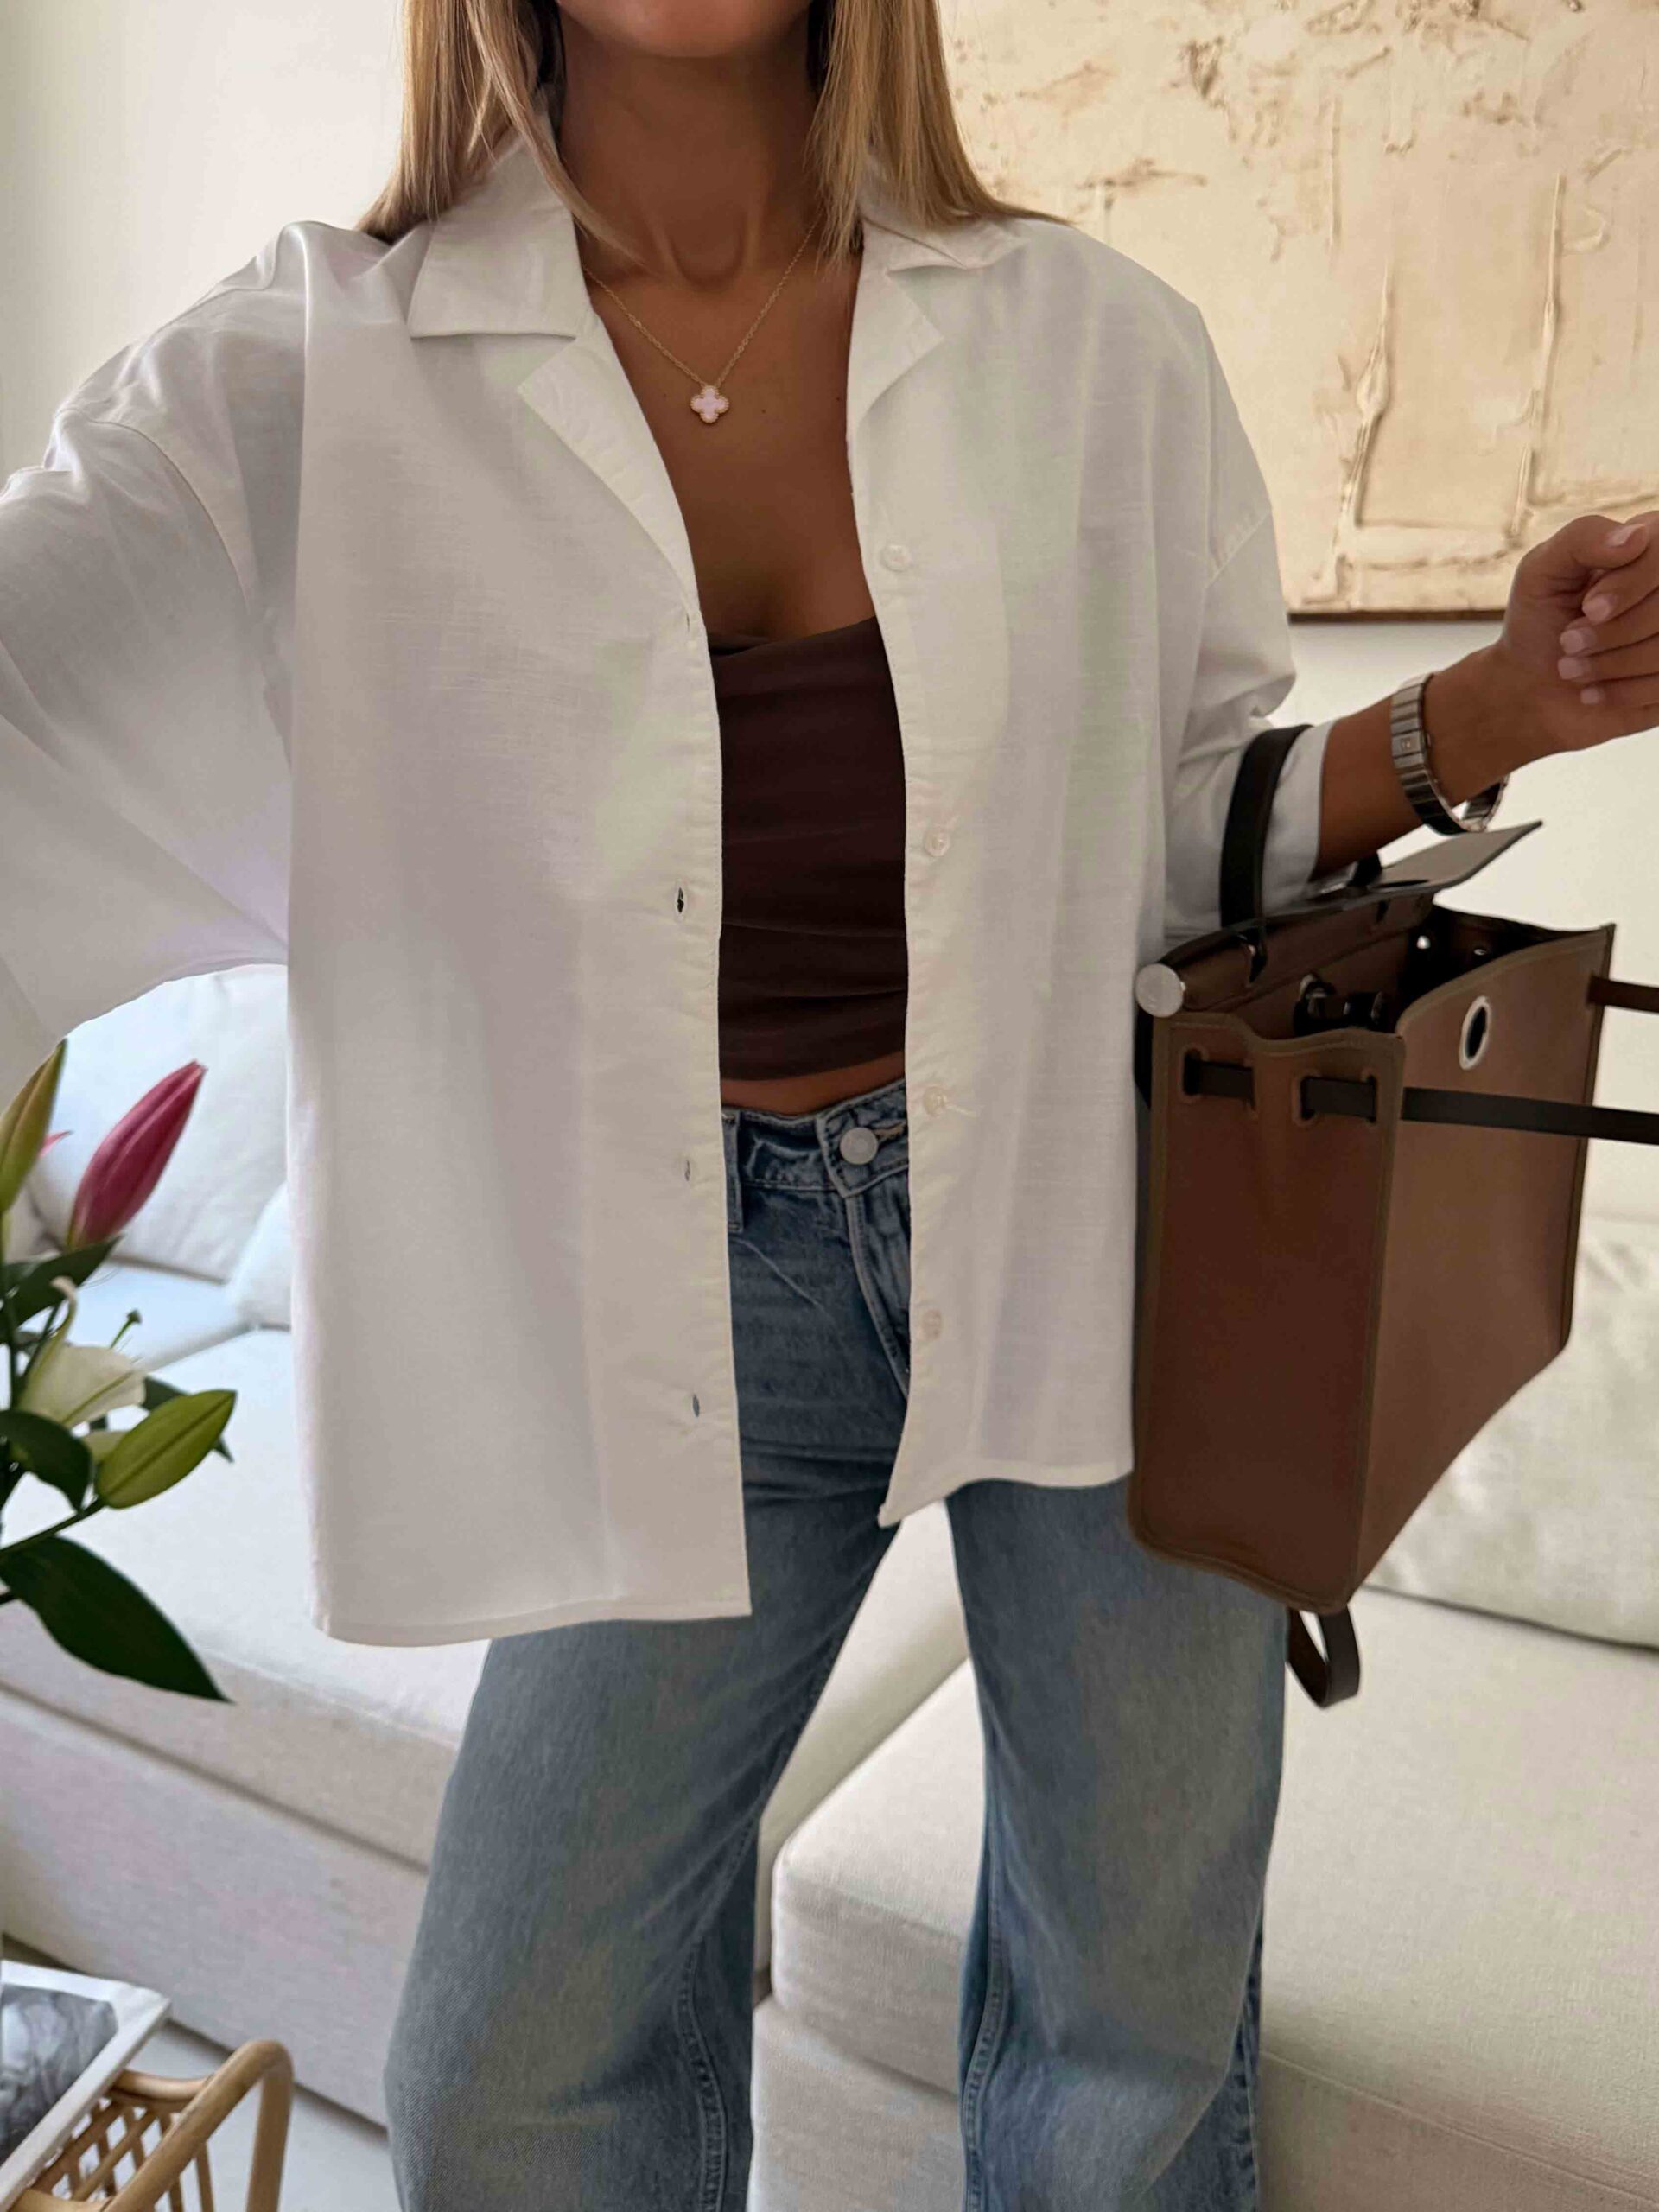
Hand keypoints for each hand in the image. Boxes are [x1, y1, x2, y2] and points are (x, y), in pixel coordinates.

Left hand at [1495, 510, 1658, 757]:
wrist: (1530, 687)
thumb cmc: (1539, 621)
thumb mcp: (1541, 571)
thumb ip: (1582, 538)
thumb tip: (1638, 535)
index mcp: (1651, 546)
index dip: (1631, 584)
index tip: (1589, 608)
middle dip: (1611, 631)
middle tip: (1568, 642)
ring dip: (1608, 664)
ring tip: (1571, 667)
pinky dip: (1618, 693)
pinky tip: (1591, 692)